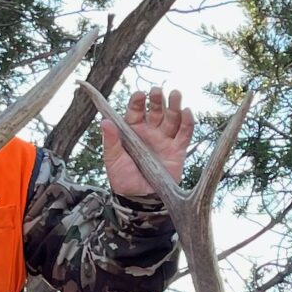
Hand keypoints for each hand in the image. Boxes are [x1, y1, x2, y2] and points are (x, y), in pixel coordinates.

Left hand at [100, 85, 193, 210]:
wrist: (140, 200)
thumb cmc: (123, 180)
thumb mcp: (113, 160)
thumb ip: (110, 141)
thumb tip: (104, 122)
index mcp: (133, 132)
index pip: (136, 111)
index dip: (138, 101)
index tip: (140, 95)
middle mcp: (150, 133)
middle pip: (156, 110)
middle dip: (158, 99)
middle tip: (158, 91)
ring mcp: (164, 140)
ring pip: (172, 118)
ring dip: (175, 105)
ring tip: (175, 94)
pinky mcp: (177, 151)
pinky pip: (185, 134)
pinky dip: (187, 122)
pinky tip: (187, 112)